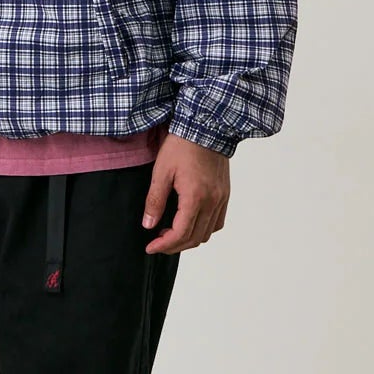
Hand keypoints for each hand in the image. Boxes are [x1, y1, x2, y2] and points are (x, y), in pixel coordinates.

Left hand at [142, 133, 229, 253]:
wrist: (206, 126)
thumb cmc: (183, 145)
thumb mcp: (161, 171)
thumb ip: (155, 200)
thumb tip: (149, 224)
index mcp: (195, 197)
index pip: (180, 234)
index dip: (164, 245)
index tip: (150, 247)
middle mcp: (212, 201)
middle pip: (195, 238)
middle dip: (174, 245)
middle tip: (157, 242)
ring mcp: (221, 198)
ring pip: (207, 233)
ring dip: (189, 238)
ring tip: (171, 232)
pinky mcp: (224, 194)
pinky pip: (217, 222)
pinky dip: (203, 229)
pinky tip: (190, 223)